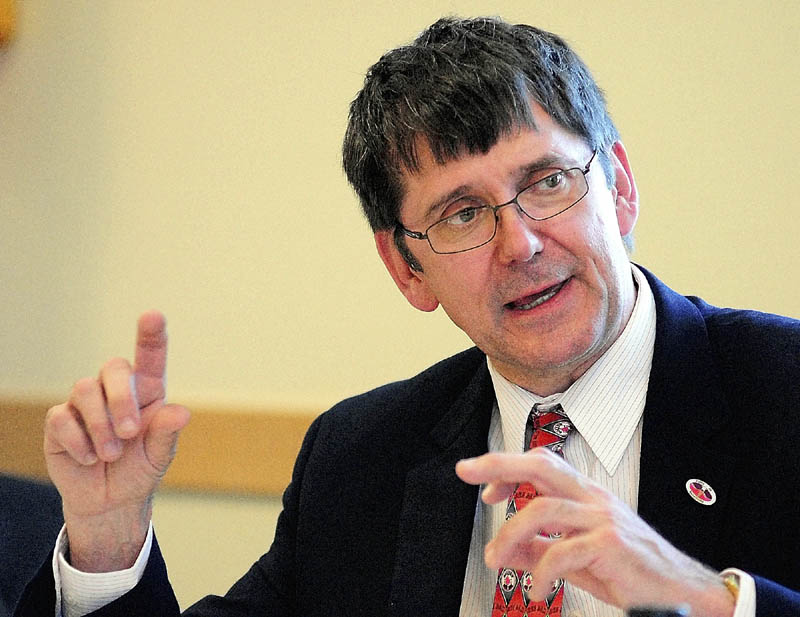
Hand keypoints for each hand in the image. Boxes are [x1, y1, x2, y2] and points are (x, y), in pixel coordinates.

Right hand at [44, 311, 189, 571]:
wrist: (109, 501)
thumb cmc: (139, 470)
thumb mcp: (159, 456)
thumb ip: (167, 433)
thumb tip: (181, 413)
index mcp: (147, 392)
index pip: (150, 356)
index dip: (151, 334)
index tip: (153, 316)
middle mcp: (116, 390)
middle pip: (113, 367)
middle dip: (121, 399)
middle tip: (130, 432)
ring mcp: (86, 403)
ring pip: (84, 388)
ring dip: (100, 425)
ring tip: (111, 454)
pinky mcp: (61, 421)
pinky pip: (62, 417)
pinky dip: (79, 442)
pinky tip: (89, 458)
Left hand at [456, 449, 734, 616]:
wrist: (682, 592)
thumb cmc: (632, 571)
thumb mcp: (576, 560)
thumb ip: (540, 551)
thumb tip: (504, 551)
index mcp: (586, 495)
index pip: (542, 463)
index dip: (509, 467)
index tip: (485, 487)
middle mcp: (593, 499)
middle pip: (541, 465)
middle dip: (499, 465)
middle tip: (467, 470)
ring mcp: (603, 518)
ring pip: (542, 509)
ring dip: (509, 535)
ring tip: (496, 560)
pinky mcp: (611, 544)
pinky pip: (562, 552)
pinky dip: (541, 573)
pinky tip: (537, 590)